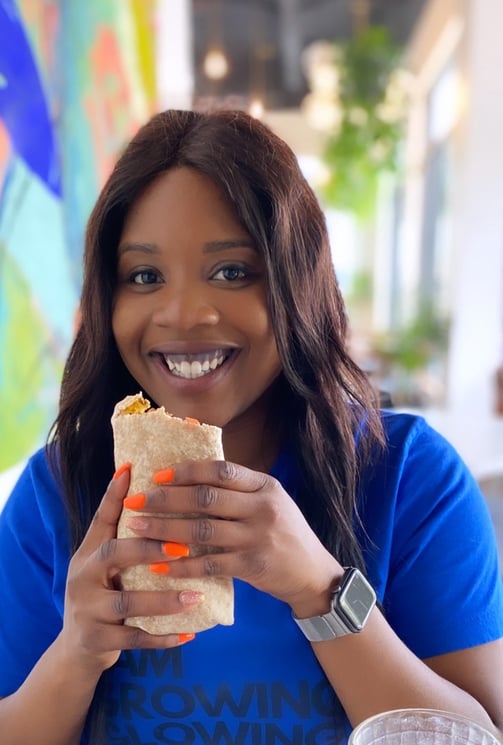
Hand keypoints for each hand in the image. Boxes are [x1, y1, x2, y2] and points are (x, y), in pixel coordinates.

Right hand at [60, 465, 200, 676]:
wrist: (75, 651)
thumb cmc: (102, 594)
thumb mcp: (103, 562)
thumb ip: (121, 532)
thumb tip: (136, 479)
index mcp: (87, 553)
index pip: (101, 519)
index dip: (115, 495)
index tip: (131, 471)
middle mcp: (82, 577)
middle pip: (112, 554)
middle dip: (148, 549)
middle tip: (184, 546)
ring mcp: (87, 611)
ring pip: (127, 604)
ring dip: (164, 600)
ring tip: (196, 596)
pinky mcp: (97, 641)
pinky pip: (134, 640)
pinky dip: (162, 638)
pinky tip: (189, 634)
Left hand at [123, 460, 343, 617]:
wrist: (314, 574)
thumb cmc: (284, 534)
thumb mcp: (270, 503)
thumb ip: (239, 492)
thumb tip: (192, 479)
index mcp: (264, 485)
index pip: (221, 470)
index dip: (187, 471)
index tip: (158, 475)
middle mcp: (262, 507)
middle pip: (205, 498)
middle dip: (166, 499)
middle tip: (137, 501)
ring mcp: (258, 536)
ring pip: (201, 530)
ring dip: (165, 529)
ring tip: (137, 529)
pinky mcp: (253, 565)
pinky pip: (209, 564)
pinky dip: (181, 564)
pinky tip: (158, 565)